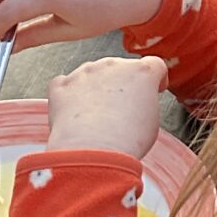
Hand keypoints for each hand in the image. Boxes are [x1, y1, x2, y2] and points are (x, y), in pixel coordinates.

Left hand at [45, 56, 167, 158]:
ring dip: (94, 89)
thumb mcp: (152, 122)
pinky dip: (69, 96)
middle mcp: (112, 66)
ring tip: (96, 117)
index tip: (152, 88)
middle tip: (120, 110)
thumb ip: (145, 104)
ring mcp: (84, 73)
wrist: (93, 150)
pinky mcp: (62, 85)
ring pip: (91, 75)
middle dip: (120, 85)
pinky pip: (65, 84)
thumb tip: (136, 108)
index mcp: (141, 72)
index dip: (154, 79)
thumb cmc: (126, 140)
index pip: (153, 65)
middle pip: (119, 69)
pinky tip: (74, 113)